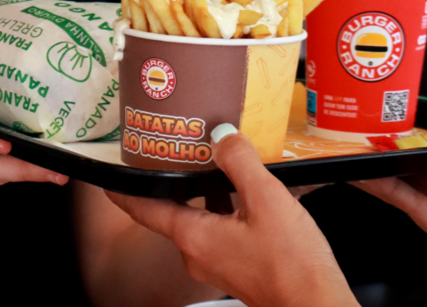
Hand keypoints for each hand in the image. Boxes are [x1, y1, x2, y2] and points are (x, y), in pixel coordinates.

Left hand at [106, 126, 357, 306]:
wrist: (316, 304)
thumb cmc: (292, 266)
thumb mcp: (267, 200)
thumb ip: (241, 163)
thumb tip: (222, 137)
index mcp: (194, 237)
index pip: (145, 210)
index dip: (125, 192)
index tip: (110, 178)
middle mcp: (198, 253)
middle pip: (175, 209)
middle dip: (176, 180)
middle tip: (178, 152)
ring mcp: (217, 263)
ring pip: (202, 219)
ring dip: (208, 193)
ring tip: (221, 166)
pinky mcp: (237, 268)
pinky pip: (221, 231)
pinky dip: (228, 210)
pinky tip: (251, 196)